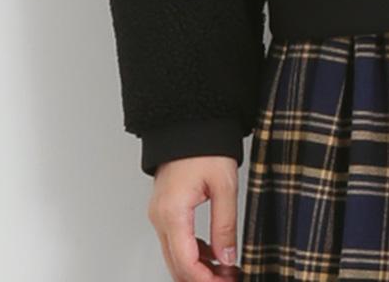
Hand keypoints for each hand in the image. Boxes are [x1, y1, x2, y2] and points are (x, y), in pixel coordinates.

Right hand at [147, 155, 241, 280]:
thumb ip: (225, 224)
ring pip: (174, 255)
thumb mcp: (224, 184)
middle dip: (202, 279)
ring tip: (225, 271)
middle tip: (228, 279)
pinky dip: (192, 253)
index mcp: (173, 212)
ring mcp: (159, 214)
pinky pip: (175, 241)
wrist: (190, 123)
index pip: (186, 263)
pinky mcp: (164, 210)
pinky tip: (212, 254)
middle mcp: (160, 217)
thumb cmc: (205, 146)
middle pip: (176, 265)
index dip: (206, 280)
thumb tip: (228, 257)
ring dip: (197, 268)